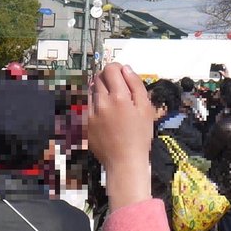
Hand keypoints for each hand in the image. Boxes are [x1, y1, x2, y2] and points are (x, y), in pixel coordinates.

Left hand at [89, 64, 152, 209]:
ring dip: (101, 89)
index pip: (110, 69)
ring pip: (92, 90)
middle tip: (119, 88)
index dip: (117, 68)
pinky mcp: (84, 122)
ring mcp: (90, 112)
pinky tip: (105, 113)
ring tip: (112, 101)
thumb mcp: (146, 108)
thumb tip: (126, 68)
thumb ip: (136, 85)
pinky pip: (87, 104)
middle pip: (99, 77)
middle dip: (108, 78)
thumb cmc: (140, 136)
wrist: (124, 162)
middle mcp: (101, 101)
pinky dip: (95, 103)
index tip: (123, 76)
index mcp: (119, 96)